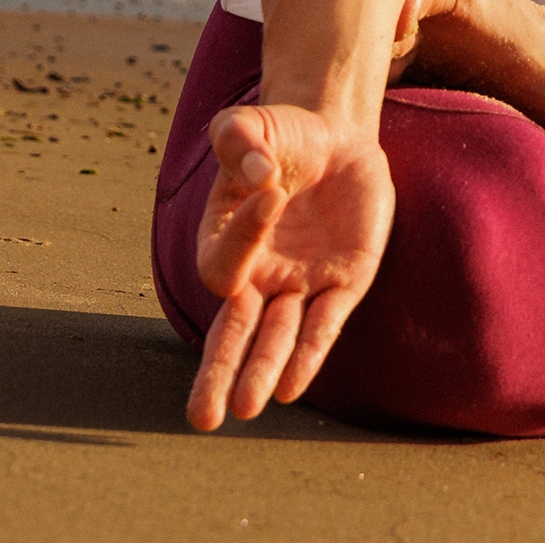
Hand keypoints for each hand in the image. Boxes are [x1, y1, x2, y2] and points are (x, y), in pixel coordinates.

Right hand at [186, 101, 393, 429]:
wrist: (333, 138)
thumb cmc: (280, 135)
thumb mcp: (249, 125)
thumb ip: (237, 137)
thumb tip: (258, 171)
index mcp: (223, 240)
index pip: (225, 263)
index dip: (246, 235)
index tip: (271, 188)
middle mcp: (257, 274)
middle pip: (232, 333)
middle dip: (218, 373)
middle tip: (202, 419)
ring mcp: (299, 283)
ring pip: (275, 339)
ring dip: (262, 370)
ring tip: (249, 409)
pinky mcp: (343, 282)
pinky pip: (323, 326)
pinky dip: (310, 354)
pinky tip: (293, 387)